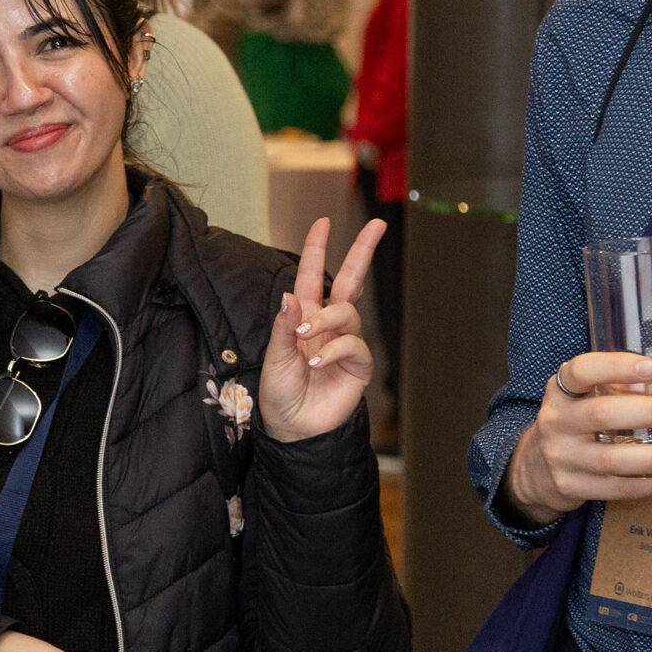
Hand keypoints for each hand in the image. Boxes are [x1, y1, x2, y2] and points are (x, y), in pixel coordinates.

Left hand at [259, 217, 384, 442]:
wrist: (294, 428)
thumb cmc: (280, 393)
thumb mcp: (274, 357)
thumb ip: (284, 326)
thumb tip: (291, 295)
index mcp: (304, 317)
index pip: (312, 276)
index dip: (318, 249)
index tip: (323, 222)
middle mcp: (327, 325)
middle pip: (350, 280)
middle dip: (362, 251)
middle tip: (377, 225)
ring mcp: (345, 343)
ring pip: (347, 312)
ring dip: (326, 321)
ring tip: (306, 340)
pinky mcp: (358, 364)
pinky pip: (353, 344)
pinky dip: (334, 349)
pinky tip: (317, 363)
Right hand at [506, 352, 651, 516]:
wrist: (539, 466)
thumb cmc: (582, 421)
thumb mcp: (601, 397)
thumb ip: (648, 386)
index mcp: (563, 390)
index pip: (581, 371)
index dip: (615, 367)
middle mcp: (557, 421)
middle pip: (602, 415)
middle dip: (648, 412)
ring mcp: (561, 457)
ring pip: (611, 459)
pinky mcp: (572, 486)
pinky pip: (616, 489)